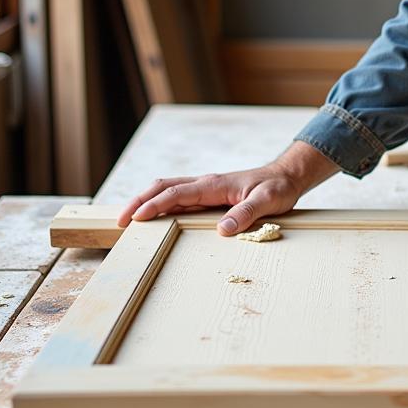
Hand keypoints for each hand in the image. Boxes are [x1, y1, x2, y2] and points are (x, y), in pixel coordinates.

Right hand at [116, 141, 337, 235]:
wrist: (286, 176)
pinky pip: (178, 197)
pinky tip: (155, 217)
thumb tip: (222, 230)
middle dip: (139, 201)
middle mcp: (205, 184)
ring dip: (147, 202)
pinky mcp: (209, 194)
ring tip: (128, 220)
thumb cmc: (278, 188)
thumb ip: (246, 214)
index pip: (176, 194)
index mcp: (214, 184)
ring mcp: (205, 188)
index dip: (155, 205)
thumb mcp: (268, 201)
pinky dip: (161, 204)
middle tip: (120, 221)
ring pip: (168, 190)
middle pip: (163, 187)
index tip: (137, 219)